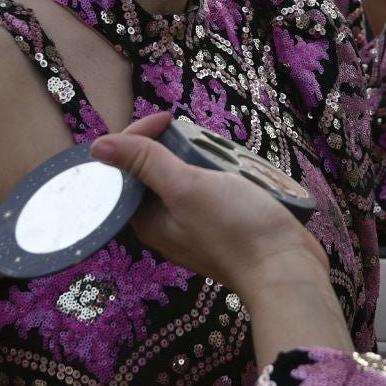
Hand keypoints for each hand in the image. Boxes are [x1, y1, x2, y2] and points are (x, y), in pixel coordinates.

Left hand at [90, 114, 329, 297]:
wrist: (287, 268)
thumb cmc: (235, 229)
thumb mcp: (186, 188)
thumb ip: (145, 163)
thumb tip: (98, 146)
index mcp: (147, 220)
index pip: (127, 170)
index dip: (139, 138)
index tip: (168, 118)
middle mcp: (167, 225)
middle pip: (156, 172)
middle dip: (173, 147)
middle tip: (196, 135)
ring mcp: (198, 226)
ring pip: (188, 179)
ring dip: (200, 159)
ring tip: (219, 150)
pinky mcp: (225, 225)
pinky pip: (213, 190)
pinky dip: (220, 173)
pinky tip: (236, 168)